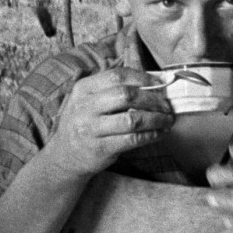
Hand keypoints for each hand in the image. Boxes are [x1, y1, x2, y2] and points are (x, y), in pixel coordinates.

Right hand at [38, 67, 172, 180]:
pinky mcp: (100, 148)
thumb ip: (112, 90)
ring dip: (156, 119)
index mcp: (83, 89)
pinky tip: (159, 133)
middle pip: (126, 95)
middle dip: (153, 99)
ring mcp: (91, 128)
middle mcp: (84, 107)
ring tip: (167, 120)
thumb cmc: (85, 124)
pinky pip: (132, 139)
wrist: (65, 156)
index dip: (143, 79)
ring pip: (132, 119)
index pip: (117, 75)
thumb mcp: (88, 101)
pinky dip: (151, 135)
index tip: (160, 85)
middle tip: (167, 106)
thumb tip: (153, 83)